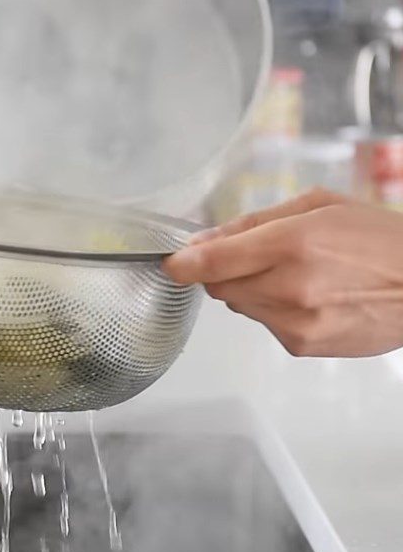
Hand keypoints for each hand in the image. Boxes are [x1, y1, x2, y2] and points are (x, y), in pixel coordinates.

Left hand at [164, 190, 402, 357]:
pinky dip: (273, 309)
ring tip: (295, 274)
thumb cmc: (379, 239)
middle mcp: (289, 288)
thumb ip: (254, 223)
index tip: (173, 262)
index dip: (183, 262)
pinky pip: (264, 323)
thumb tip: (204, 241)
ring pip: (238, 305)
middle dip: (223, 271)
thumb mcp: (319, 206)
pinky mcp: (301, 345)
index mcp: (293, 244)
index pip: (212, 261)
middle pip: (218, 286)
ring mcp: (295, 322)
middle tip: (252, 256)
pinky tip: (310, 296)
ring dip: (250, 289)